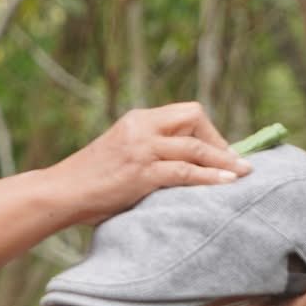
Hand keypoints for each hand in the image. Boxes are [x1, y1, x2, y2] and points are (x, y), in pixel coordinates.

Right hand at [42, 103, 247, 224]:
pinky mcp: (141, 173)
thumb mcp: (122, 154)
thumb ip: (149, 152)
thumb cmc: (91, 182)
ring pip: (195, 146)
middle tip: (234, 165)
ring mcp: (141, 149)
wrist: (61, 192)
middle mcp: (141, 127)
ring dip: (224, 161)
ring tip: (244, 174)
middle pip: (195, 118)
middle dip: (219, 141)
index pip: (187, 112)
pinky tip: (226, 183)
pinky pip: (185, 172)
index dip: (210, 131)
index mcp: (138, 119)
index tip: (221, 153)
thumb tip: (185, 167)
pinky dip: (210, 177)